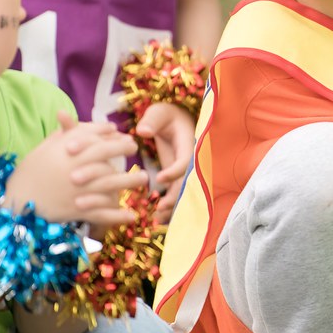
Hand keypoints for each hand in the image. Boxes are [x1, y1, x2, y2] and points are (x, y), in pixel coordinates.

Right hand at [6, 111, 143, 225]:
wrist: (16, 202)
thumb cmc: (31, 172)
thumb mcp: (44, 149)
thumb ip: (60, 133)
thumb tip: (68, 114)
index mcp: (66, 152)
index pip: (94, 137)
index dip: (110, 133)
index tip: (120, 132)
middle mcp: (75, 168)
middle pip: (106, 155)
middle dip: (124, 149)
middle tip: (135, 147)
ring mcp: (78, 190)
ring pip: (110, 184)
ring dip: (130, 181)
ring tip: (144, 178)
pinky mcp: (78, 209)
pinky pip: (102, 213)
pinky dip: (118, 216)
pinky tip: (132, 216)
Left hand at [135, 102, 195, 220]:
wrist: (173, 120)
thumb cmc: (165, 115)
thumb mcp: (158, 112)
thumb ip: (151, 120)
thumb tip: (142, 131)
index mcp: (189, 143)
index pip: (186, 160)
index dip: (175, 170)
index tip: (159, 178)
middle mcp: (190, 159)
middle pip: (187, 181)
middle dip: (176, 196)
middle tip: (159, 207)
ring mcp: (184, 170)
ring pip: (183, 191)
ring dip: (172, 206)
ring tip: (157, 219)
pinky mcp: (177, 177)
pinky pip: (176, 193)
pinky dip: (169, 206)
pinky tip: (157, 219)